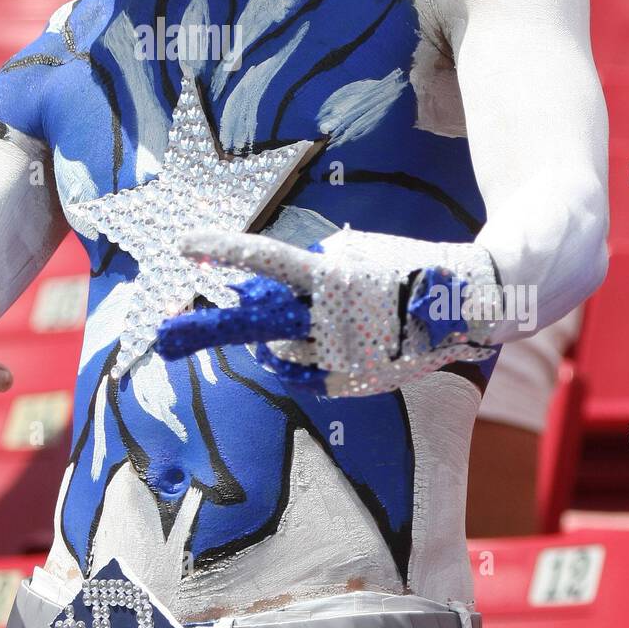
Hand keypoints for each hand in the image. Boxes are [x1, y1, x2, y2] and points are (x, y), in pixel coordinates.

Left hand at [156, 227, 498, 395]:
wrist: (465, 306)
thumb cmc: (406, 267)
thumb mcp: (356, 251)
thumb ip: (311, 266)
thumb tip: (272, 288)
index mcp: (329, 276)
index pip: (264, 259)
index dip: (222, 249)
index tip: (184, 242)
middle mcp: (327, 320)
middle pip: (252, 323)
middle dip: (206, 327)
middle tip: (163, 332)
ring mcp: (337, 358)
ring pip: (280, 349)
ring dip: (281, 335)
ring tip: (319, 319)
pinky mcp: (348, 385)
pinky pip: (300, 374)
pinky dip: (297, 360)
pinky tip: (313, 345)